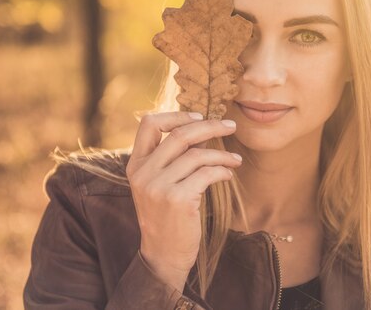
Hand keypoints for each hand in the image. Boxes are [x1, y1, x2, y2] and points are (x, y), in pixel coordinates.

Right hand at [126, 111, 241, 291]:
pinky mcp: (177, 200)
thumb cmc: (167, 216)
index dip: (176, 115)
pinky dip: (222, 171)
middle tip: (231, 125)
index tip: (199, 116)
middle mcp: (143, 173)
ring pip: (197, 155)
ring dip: (222, 154)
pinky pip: (207, 174)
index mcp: (135, 165)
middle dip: (210, 126)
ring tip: (235, 159)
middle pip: (180, 135)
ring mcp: (158, 186)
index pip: (149, 124)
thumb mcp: (158, 184)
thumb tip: (202, 129)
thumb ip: (170, 159)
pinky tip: (228, 175)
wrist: (163, 255)